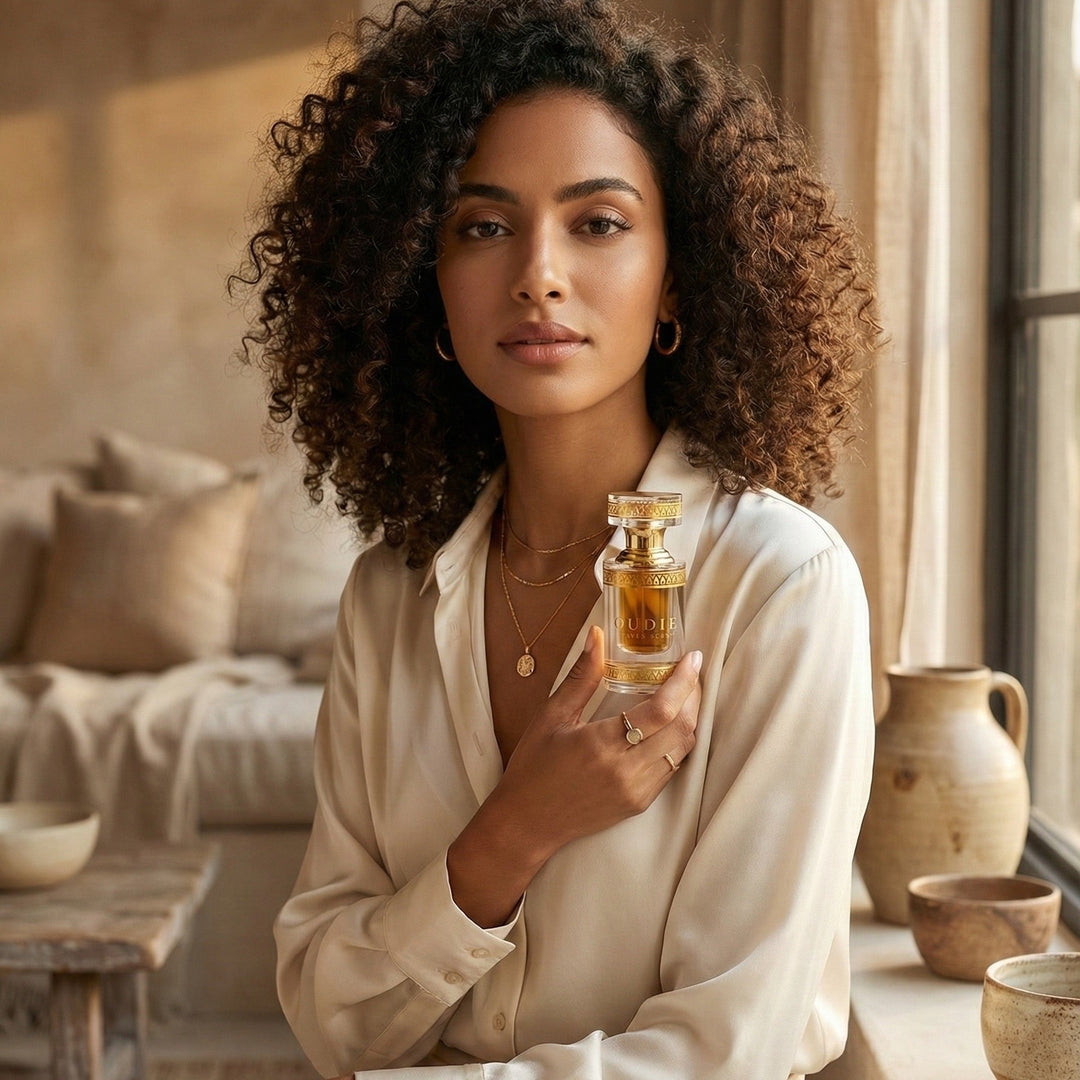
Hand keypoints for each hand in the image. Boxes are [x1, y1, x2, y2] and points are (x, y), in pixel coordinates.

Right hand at [447, 628, 700, 926]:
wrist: (527, 823)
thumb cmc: (533, 766)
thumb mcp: (552, 716)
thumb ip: (582, 676)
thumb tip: (597, 635)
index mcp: (602, 744)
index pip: (661, 710)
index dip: (684, 682)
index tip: (693, 658)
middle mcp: (626, 770)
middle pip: (682, 729)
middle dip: (694, 697)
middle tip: (691, 672)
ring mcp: (637, 791)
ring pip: (683, 750)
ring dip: (691, 719)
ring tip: (686, 694)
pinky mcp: (640, 803)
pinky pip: (673, 768)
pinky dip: (678, 742)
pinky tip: (670, 724)